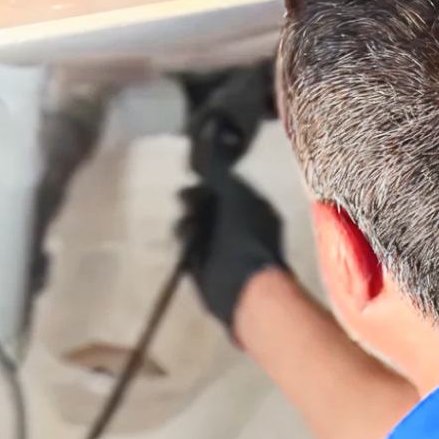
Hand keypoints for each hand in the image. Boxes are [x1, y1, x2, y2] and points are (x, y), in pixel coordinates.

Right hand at [177, 174, 287, 332]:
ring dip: (188, 220)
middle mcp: (238, 226)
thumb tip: (211, 158)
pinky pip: (186, 243)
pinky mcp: (202, 263)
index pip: (227, 187)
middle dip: (195, 200)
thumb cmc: (245, 234)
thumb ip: (222, 175)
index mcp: (254, 208)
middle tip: (187, 200)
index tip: (198, 176)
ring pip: (195, 223)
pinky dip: (184, 239)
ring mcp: (220, 246)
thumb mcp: (237, 194)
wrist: (239, 280)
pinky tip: (186, 239)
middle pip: (207, 204)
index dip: (211, 181)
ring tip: (189, 224)